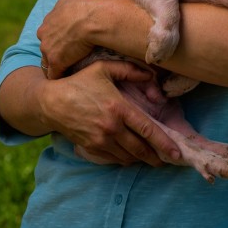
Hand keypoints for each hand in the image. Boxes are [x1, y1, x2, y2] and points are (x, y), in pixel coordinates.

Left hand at [38, 0, 109, 78]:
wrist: (93, 18)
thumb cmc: (89, 5)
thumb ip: (69, 3)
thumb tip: (75, 5)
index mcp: (50, 17)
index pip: (50, 30)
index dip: (58, 37)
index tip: (67, 42)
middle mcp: (45, 31)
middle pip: (47, 45)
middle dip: (54, 50)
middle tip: (68, 57)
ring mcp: (48, 47)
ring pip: (48, 61)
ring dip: (56, 66)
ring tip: (67, 72)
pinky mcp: (55, 62)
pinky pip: (54, 74)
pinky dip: (59, 77)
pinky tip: (67, 82)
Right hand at [41, 59, 179, 166]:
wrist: (51, 102)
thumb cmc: (79, 82)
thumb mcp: (104, 68)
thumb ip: (130, 70)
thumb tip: (151, 74)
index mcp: (118, 108)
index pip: (147, 130)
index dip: (164, 143)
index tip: (176, 152)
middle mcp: (111, 128)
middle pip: (140, 149)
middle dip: (156, 157)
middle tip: (167, 160)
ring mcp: (100, 140)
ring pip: (127, 157)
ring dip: (141, 159)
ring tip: (151, 157)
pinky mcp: (91, 148)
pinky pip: (113, 160)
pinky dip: (124, 160)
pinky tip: (130, 156)